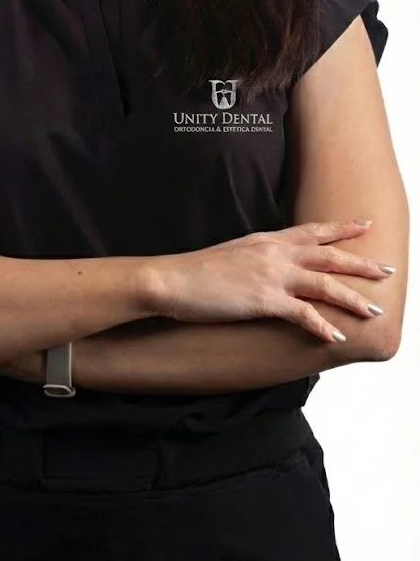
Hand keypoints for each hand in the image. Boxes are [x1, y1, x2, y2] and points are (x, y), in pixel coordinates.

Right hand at [145, 219, 395, 343]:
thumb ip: (257, 256)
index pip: (312, 231)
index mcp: (267, 240)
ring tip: (374, 309)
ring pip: (325, 285)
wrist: (172, 280)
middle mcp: (274, 253)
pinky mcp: (264, 300)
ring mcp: (271, 275)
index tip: (365, 224)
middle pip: (328, 256)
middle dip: (361, 263)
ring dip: (352, 298)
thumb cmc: (196, 271)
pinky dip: (322, 326)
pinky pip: (303, 314)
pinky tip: (336, 336)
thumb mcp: (233, 253)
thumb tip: (270, 266)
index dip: (342, 228)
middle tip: (388, 269)